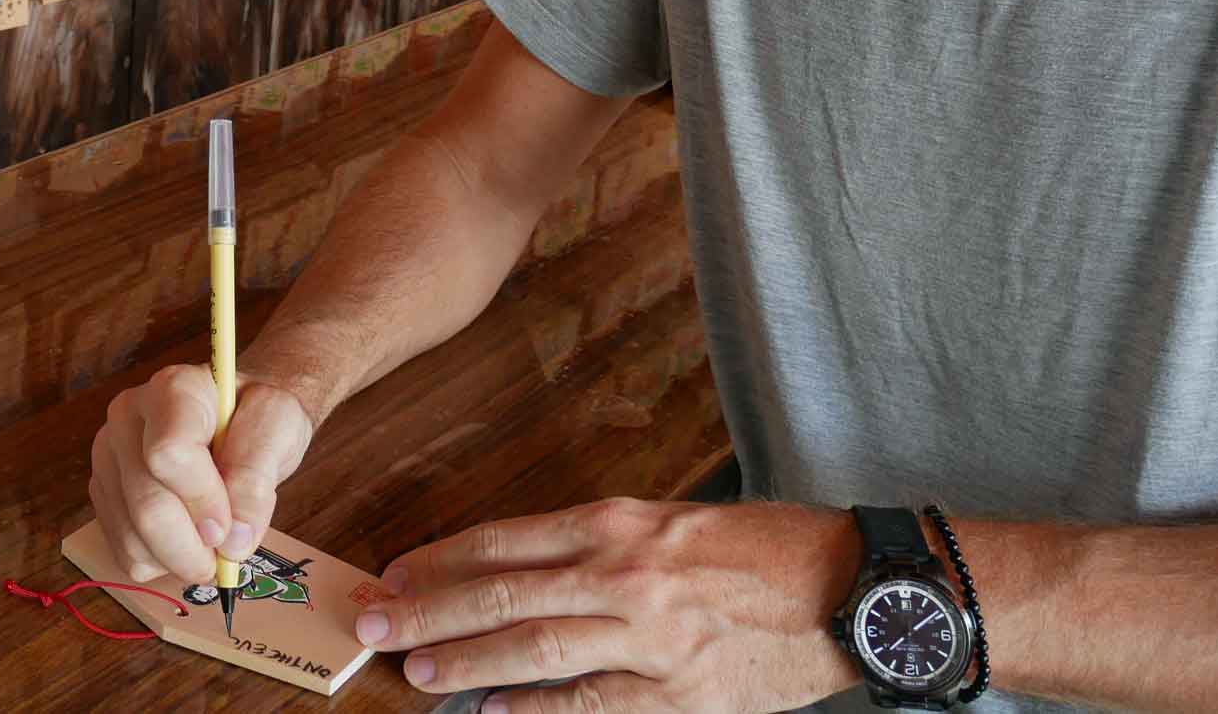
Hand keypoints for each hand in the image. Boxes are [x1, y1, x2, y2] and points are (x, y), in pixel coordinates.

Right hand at [89, 366, 316, 585]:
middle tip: (226, 553)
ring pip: (132, 537)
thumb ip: (256, 477)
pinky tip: (184, 538)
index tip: (232, 526)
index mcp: (173, 390)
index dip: (202, 500)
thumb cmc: (255, 416)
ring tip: (209, 540)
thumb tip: (233, 540)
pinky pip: (124, 552)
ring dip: (180, 559)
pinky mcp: (102, 490)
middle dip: (193, 548)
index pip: (168, 453)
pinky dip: (161, 563)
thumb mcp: (280, 426)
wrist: (235, 416)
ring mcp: (108, 455)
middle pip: (146, 506)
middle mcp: (127, 417)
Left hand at [354, 498, 864, 712]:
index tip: (393, 574)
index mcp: (615, 523)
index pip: (504, 541)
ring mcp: (649, 637)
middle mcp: (622, 573)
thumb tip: (513, 572)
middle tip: (373, 621)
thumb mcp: (665, 523)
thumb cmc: (753, 551)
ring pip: (534, 648)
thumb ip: (591, 546)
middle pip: (502, 593)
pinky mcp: (679, 692)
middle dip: (428, 610)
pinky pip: (591, 703)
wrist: (844, 588)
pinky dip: (536, 708)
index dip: (440, 560)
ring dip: (466, 660)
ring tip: (418, 670)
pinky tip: (494, 709)